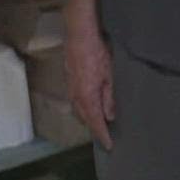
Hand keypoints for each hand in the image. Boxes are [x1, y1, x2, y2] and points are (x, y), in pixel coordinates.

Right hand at [65, 28, 114, 149]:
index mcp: (87, 98)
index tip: (109, 146)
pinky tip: (90, 107)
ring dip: (88, 119)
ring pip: (79, 111)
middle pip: (85, 119)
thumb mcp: (110, 76)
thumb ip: (110, 98)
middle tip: (105, 138)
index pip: (95, 123)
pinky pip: (76, 101)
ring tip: (99, 125)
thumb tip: (110, 116)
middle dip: (95, 130)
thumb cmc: (96, 52)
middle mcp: (76, 96)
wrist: (79, 34)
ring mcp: (71, 88)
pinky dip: (83, 108)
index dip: (102, 136)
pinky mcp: (69, 80)